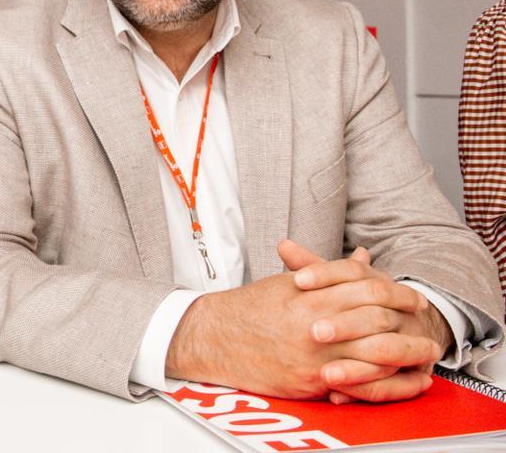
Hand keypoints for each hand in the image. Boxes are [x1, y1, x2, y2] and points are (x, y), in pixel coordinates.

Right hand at [166, 243, 440, 399]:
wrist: (212, 337)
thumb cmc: (248, 309)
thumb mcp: (287, 283)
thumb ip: (329, 272)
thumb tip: (362, 258)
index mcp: (308, 292)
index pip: (366, 285)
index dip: (396, 291)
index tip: (413, 297)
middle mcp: (313, 320)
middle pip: (377, 316)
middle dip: (408, 321)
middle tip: (425, 324)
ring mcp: (313, 352)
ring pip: (374, 351)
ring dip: (406, 352)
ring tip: (424, 352)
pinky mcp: (309, 379)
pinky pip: (357, 380)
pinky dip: (382, 378)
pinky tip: (396, 375)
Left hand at [285, 240, 452, 402]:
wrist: (407, 329)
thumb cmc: (357, 304)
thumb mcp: (336, 285)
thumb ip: (310, 266)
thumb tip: (283, 244)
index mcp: (379, 284)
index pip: (354, 272)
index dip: (325, 273)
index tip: (297, 280)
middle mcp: (399, 311)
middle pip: (374, 314)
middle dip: (344, 324)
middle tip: (313, 332)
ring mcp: (411, 340)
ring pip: (387, 351)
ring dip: (355, 366)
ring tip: (325, 373)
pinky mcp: (414, 371)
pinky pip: (393, 386)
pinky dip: (365, 390)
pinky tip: (336, 395)